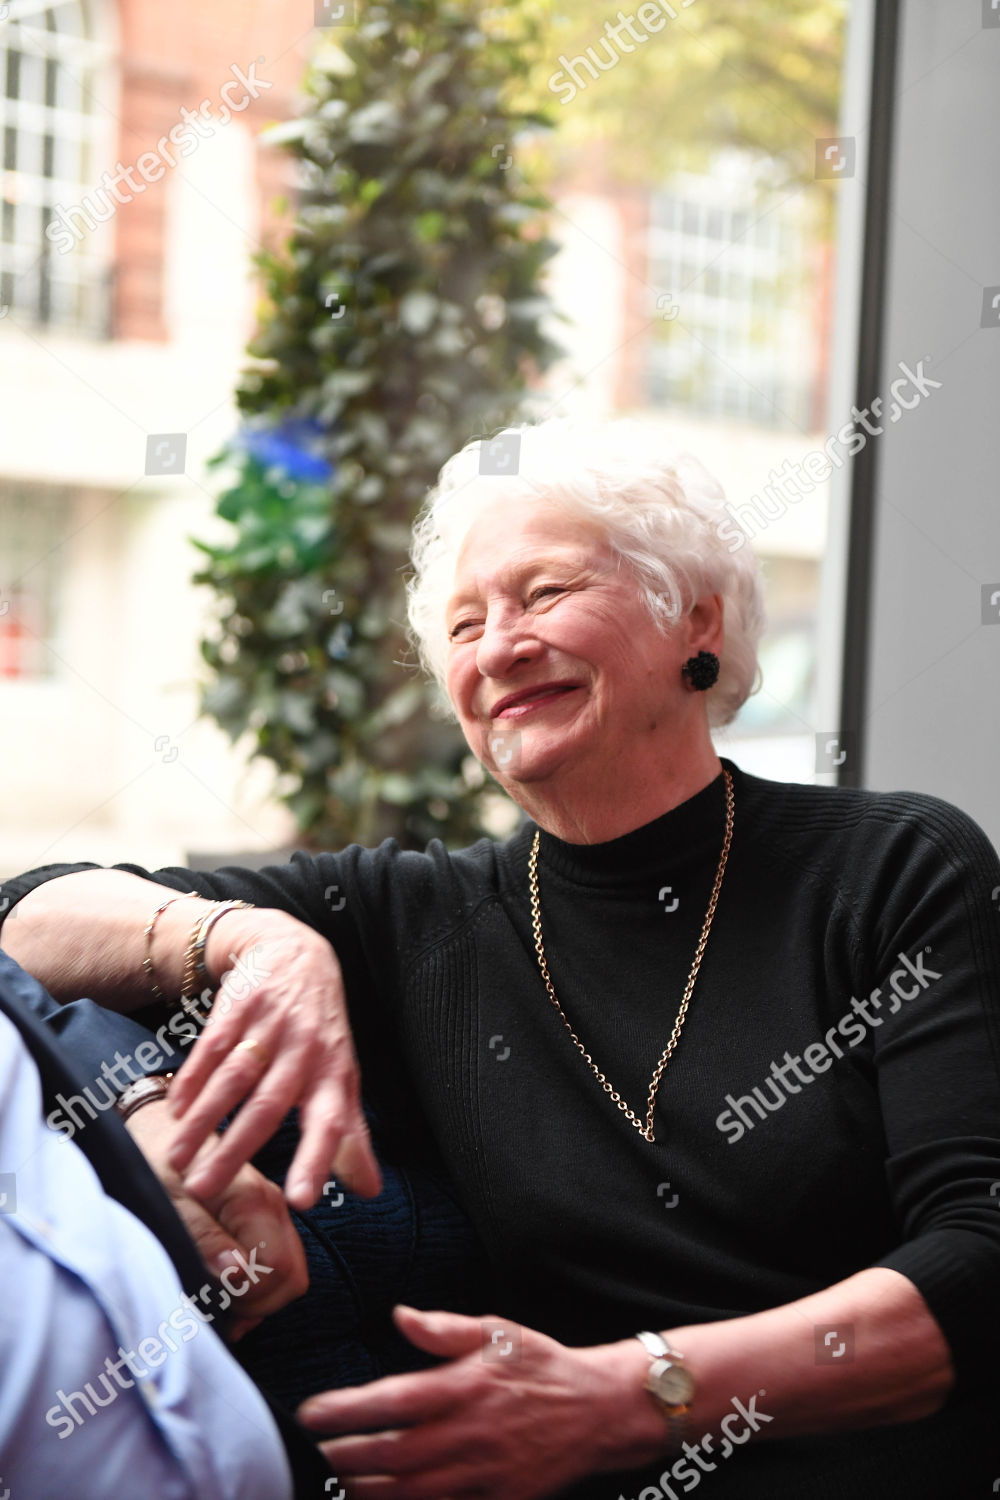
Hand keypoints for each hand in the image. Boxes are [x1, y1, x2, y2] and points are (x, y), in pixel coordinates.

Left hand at [126, 1097, 309, 1339]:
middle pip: (292, 1277)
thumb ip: (204, 1237)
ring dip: (256, 1297)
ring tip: (217, 1296)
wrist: (158, 1129)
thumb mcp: (168, 1201)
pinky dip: (255, 1285)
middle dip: (258, 1303)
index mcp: (254, 1200)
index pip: (279, 1270)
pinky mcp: (262, 1218)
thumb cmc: (155, 1162)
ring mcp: (271, 1211)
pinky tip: (224, 1286)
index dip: (249, 1297)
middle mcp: (272, 1204)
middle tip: (217, 1302)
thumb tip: (238, 1272)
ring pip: (288, 1275)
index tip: (215, 1296)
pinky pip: (276, 1264)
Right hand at [163, 909, 381, 1209]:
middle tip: (205, 1190)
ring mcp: (269, 1027)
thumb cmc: (320, 1031)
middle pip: (266, 1107)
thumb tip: (370, 1189)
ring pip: (233, 1079)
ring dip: (202, 1119)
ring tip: (178, 1160)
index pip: (328, 1123)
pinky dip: (191, 1079)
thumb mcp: (342, 1077)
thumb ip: (351, 1135)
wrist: (297, 954)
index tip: (301, 1202)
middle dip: (235, 1149)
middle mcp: (303, 1052)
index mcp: (332, 1074)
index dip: (316, 1160)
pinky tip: (174, 1109)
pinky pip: (211, 1047)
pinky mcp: (238, 1007)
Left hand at [297, 1307, 666, 1499]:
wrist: (599, 1411)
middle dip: (343, 1459)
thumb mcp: (496, 1331)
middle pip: (392, 1456)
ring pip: (411, 1493)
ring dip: (366, 1491)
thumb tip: (399, 1316)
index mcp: (465, 1387)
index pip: (391, 1402)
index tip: (310, 1413)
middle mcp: (469, 1434)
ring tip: (335, 1484)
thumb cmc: (541, 1366)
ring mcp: (483, 1474)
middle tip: (309, 1456)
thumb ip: (444, 1330)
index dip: (346, 1411)